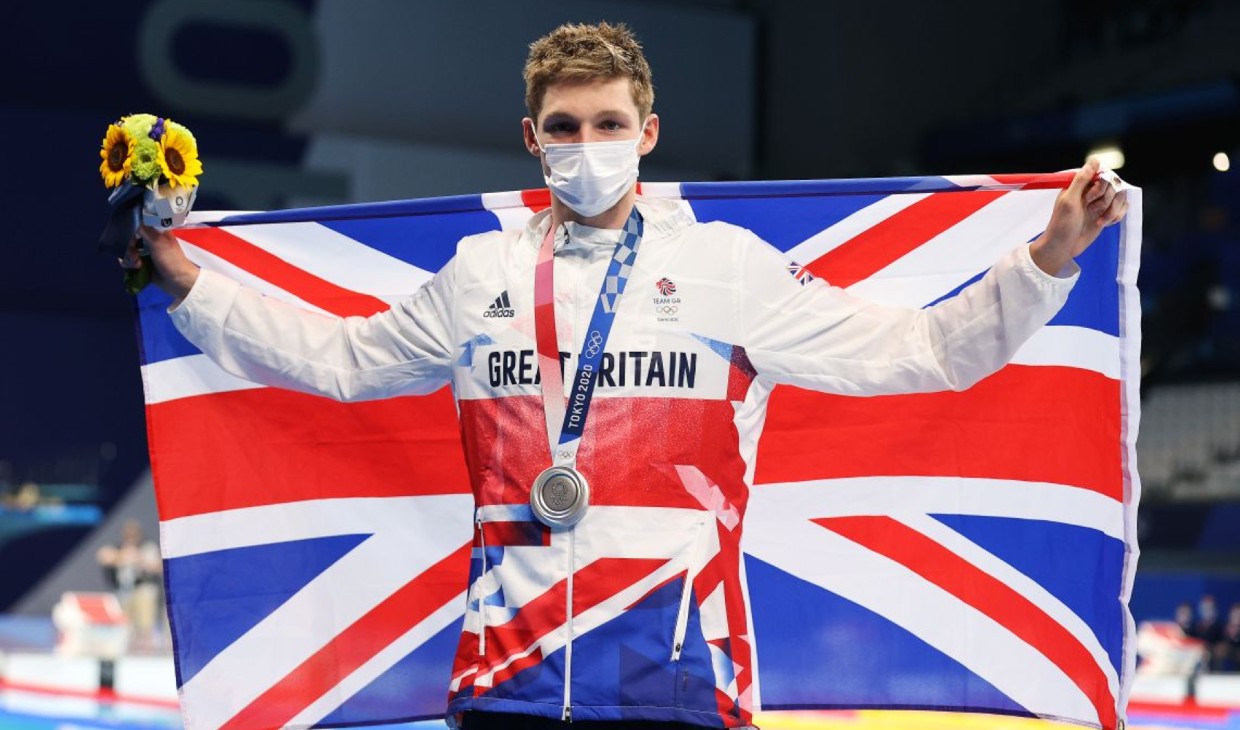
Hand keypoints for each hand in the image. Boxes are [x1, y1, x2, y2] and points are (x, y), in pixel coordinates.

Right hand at [120, 226, 199, 299]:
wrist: (179, 283)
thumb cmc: (172, 261)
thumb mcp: (160, 243)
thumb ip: (147, 231)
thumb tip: (136, 220)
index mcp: (157, 232)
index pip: (139, 225)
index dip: (132, 231)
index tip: (132, 239)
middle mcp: (151, 241)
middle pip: (131, 238)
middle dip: (129, 247)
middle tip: (135, 255)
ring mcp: (146, 253)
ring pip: (128, 250)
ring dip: (129, 257)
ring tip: (137, 265)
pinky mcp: (143, 264)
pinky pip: (129, 261)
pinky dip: (128, 264)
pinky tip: (134, 268)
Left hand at [1030, 157, 1128, 274]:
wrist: (1063, 247)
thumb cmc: (1062, 225)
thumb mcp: (1069, 200)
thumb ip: (1082, 180)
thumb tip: (1095, 160)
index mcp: (1080, 184)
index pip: (1103, 173)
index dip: (1101, 185)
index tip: (1090, 197)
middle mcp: (1091, 191)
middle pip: (1114, 184)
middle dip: (1105, 200)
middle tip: (1090, 210)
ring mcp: (1100, 202)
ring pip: (1120, 196)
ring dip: (1112, 210)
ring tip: (1098, 220)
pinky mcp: (1106, 213)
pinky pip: (1122, 207)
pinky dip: (1116, 215)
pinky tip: (1104, 223)